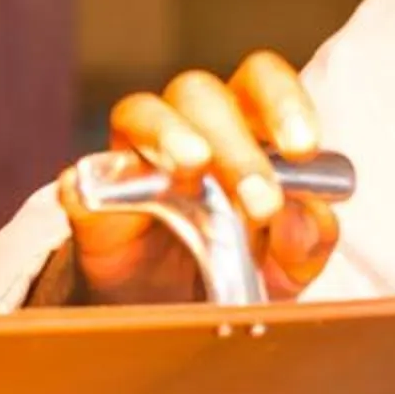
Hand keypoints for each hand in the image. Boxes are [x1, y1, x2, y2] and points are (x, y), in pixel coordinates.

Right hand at [56, 52, 340, 303]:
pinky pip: (86, 173)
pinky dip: (97, 180)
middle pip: (202, 94)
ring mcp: (136, 154)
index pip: (261, 81)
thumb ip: (308, 239)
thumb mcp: (290, 263)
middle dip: (237, 146)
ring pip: (142, 110)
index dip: (284, 102)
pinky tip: (109, 198)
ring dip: (171, 135)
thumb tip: (302, 216)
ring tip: (194, 169)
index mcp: (249, 127)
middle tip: (261, 201)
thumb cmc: (243, 265)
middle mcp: (191, 126)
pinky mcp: (93, 193)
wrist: (176, 312)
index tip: (304, 148)